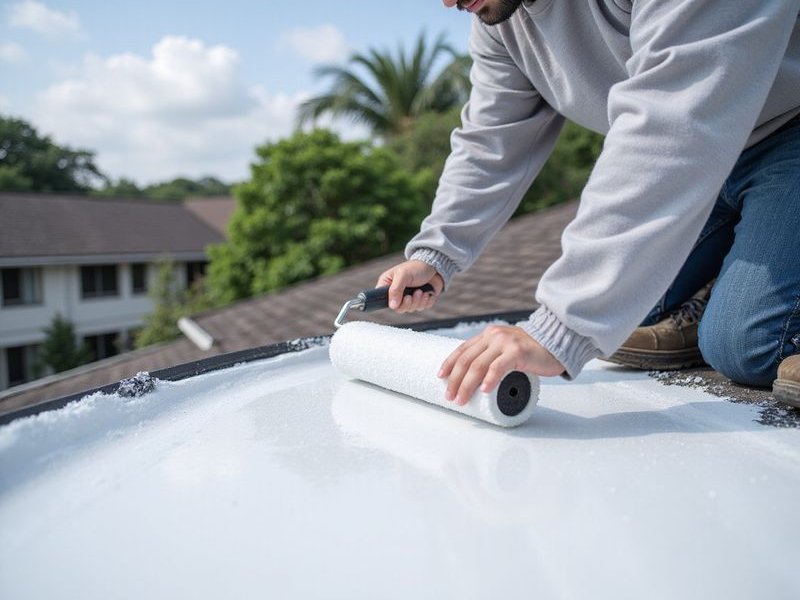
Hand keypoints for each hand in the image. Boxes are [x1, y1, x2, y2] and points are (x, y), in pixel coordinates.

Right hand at [377, 260, 443, 312]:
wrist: (434, 267)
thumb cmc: (416, 267)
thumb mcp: (403, 275)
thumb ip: (396, 290)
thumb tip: (392, 305)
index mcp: (388, 284)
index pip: (383, 299)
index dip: (391, 302)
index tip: (401, 298)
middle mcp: (397, 292)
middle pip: (398, 308)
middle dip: (409, 302)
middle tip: (414, 293)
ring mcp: (408, 297)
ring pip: (410, 309)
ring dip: (418, 301)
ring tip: (421, 291)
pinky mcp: (419, 300)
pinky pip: (421, 308)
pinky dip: (426, 301)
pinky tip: (427, 293)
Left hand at [439, 325, 564, 404]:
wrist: (557, 342)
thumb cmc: (532, 351)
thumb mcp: (507, 349)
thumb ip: (493, 356)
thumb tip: (476, 380)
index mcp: (488, 335)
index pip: (462, 349)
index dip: (449, 363)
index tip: (440, 377)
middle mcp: (493, 336)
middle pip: (467, 360)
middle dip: (455, 380)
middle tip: (450, 396)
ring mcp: (505, 342)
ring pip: (478, 365)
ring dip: (467, 385)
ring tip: (462, 399)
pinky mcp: (518, 351)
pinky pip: (499, 367)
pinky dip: (489, 379)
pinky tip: (483, 390)